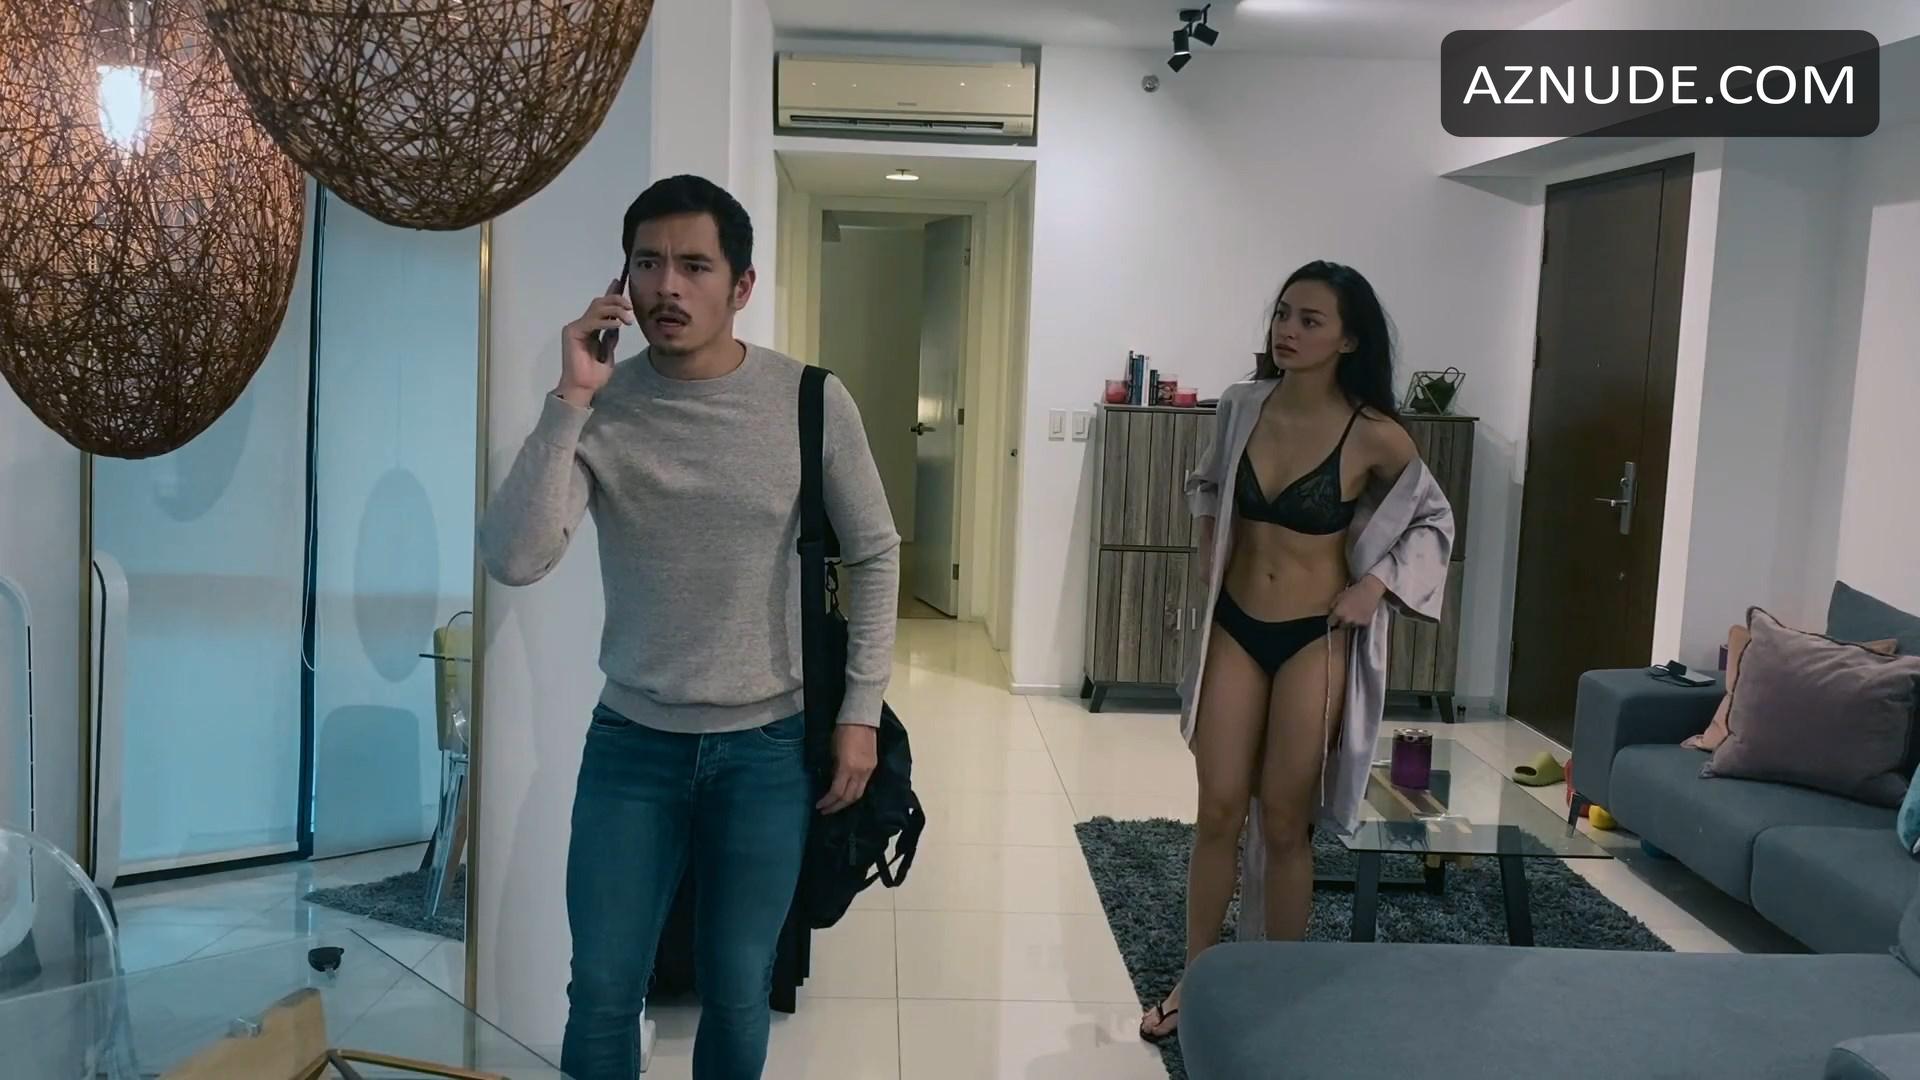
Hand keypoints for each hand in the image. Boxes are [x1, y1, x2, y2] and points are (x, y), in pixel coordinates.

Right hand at [557, 278, 631, 405]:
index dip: (610, 294)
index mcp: (590, 328)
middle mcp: (582, 324)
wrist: (584, 387)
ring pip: (597, 308)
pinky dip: (606, 321)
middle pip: (599, 303)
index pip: (601, 307)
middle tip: (630, 307)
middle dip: (616, 300)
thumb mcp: (608, 352)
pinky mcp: (572, 332)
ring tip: (628, 320)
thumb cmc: (594, 375)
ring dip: (615, 310)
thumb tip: (618, 322)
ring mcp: (575, 327)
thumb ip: (611, 337)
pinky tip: (617, 325)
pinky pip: (592, 321)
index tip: (620, 282)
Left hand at [817, 724, 877, 813]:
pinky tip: (847, 793)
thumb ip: (833, 769)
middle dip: (836, 806)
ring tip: (836, 805)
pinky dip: (854, 792)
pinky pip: (864, 785)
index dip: (827, 802)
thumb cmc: (841, 732)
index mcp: (847, 768)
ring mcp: (869, 770)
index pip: (837, 792)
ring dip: (846, 802)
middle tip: (825, 811)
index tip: (819, 806)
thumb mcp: (832, 751)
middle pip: (849, 798)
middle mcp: (860, 772)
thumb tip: (832, 780)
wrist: (860, 719)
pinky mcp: (873, 766)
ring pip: (859, 794)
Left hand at [1328, 576, 1386, 629]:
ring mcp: (1356, 622)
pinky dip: (1359, 620)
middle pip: (1340, 626)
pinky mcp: (1364, 623)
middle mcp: (1346, 619)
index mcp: (1338, 613)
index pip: (1330, 622)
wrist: (1370, 591)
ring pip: (1350, 626)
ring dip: (1350, 621)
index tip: (1334, 617)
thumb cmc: (1354, 591)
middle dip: (1341, 621)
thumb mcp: (1339, 596)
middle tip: (1345, 614)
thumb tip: (1331, 612)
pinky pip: (1359, 624)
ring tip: (1354, 612)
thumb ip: (1333, 606)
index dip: (1332, 619)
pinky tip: (1361, 613)